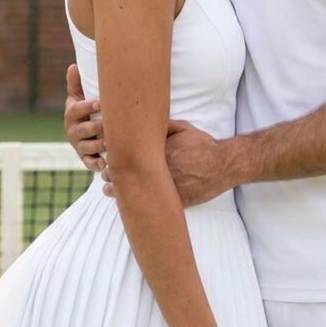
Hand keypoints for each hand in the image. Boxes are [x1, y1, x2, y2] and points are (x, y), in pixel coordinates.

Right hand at [64, 64, 105, 170]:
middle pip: (84, 129)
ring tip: (111, 143)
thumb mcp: (77, 97)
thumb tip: (73, 66)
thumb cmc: (83, 110)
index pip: (77, 109)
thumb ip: (76, 84)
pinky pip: (88, 163)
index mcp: (72, 113)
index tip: (100, 102)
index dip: (88, 106)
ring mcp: (78, 145)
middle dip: (97, 127)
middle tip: (110, 125)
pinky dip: (96, 164)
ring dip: (99, 146)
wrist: (79, 133)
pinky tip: (105, 163)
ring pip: (88, 146)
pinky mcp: (84, 158)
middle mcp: (73, 130)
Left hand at [102, 121, 229, 205]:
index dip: (113, 157)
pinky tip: (126, 203)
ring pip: (135, 191)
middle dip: (112, 174)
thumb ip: (163, 127)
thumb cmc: (203, 145)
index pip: (128, 154)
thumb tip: (145, 122)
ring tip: (107, 190)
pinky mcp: (174, 199)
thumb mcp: (183, 129)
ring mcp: (166, 186)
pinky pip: (151, 204)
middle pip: (127, 173)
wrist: (222, 165)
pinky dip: (137, 203)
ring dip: (118, 191)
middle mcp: (159, 169)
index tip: (105, 157)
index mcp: (158, 150)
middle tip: (104, 174)